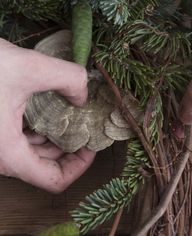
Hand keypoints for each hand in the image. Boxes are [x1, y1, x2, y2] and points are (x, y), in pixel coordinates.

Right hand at [0, 39, 95, 192]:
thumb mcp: (28, 67)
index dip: (79, 166)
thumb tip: (84, 94)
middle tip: (87, 128)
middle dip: (71, 148)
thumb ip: (68, 77)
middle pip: (47, 167)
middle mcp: (0, 157)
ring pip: (35, 153)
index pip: (55, 181)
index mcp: (7, 154)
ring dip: (57, 138)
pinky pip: (22, 140)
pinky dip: (41, 131)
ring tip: (74, 118)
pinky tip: (50, 113)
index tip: (92, 145)